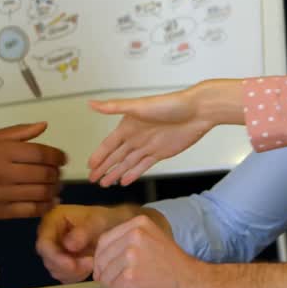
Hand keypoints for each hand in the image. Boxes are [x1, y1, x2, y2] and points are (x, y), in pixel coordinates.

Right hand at [0, 122, 66, 218]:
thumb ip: (19, 132)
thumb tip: (44, 125)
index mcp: (2, 151)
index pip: (41, 153)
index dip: (57, 156)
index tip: (62, 158)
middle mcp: (5, 172)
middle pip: (44, 174)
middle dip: (57, 173)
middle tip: (58, 172)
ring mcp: (3, 194)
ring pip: (40, 193)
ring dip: (54, 189)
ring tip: (55, 186)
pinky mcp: (2, 212)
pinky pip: (30, 210)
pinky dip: (45, 206)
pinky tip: (50, 201)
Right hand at [35, 204, 139, 282]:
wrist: (114, 227)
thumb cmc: (106, 220)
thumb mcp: (98, 221)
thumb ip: (84, 231)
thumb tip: (69, 246)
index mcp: (53, 219)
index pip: (44, 243)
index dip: (55, 257)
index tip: (73, 265)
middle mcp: (49, 235)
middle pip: (48, 259)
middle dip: (68, 266)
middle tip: (90, 263)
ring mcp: (54, 250)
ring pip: (55, 270)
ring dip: (74, 272)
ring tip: (93, 262)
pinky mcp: (61, 262)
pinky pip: (63, 276)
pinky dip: (76, 275)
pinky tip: (89, 266)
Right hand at [87, 81, 242, 185]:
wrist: (197, 112)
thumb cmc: (169, 104)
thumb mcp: (139, 106)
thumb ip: (114, 107)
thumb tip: (91, 104)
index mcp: (128, 126)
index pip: (108, 145)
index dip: (99, 156)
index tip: (89, 166)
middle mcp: (136, 136)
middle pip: (116, 156)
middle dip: (104, 168)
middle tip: (93, 179)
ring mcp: (147, 146)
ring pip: (127, 163)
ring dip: (115, 173)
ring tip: (105, 184)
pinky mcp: (160, 153)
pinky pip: (142, 166)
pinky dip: (133, 174)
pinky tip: (124, 181)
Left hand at [92, 215, 209, 287]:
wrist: (198, 287)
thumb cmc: (177, 269)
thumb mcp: (153, 242)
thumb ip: (128, 242)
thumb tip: (98, 257)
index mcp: (139, 224)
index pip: (104, 242)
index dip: (106, 260)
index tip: (119, 269)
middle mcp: (133, 237)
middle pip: (101, 261)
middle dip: (111, 275)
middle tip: (135, 281)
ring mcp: (131, 258)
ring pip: (105, 278)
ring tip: (141, 287)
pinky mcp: (130, 279)